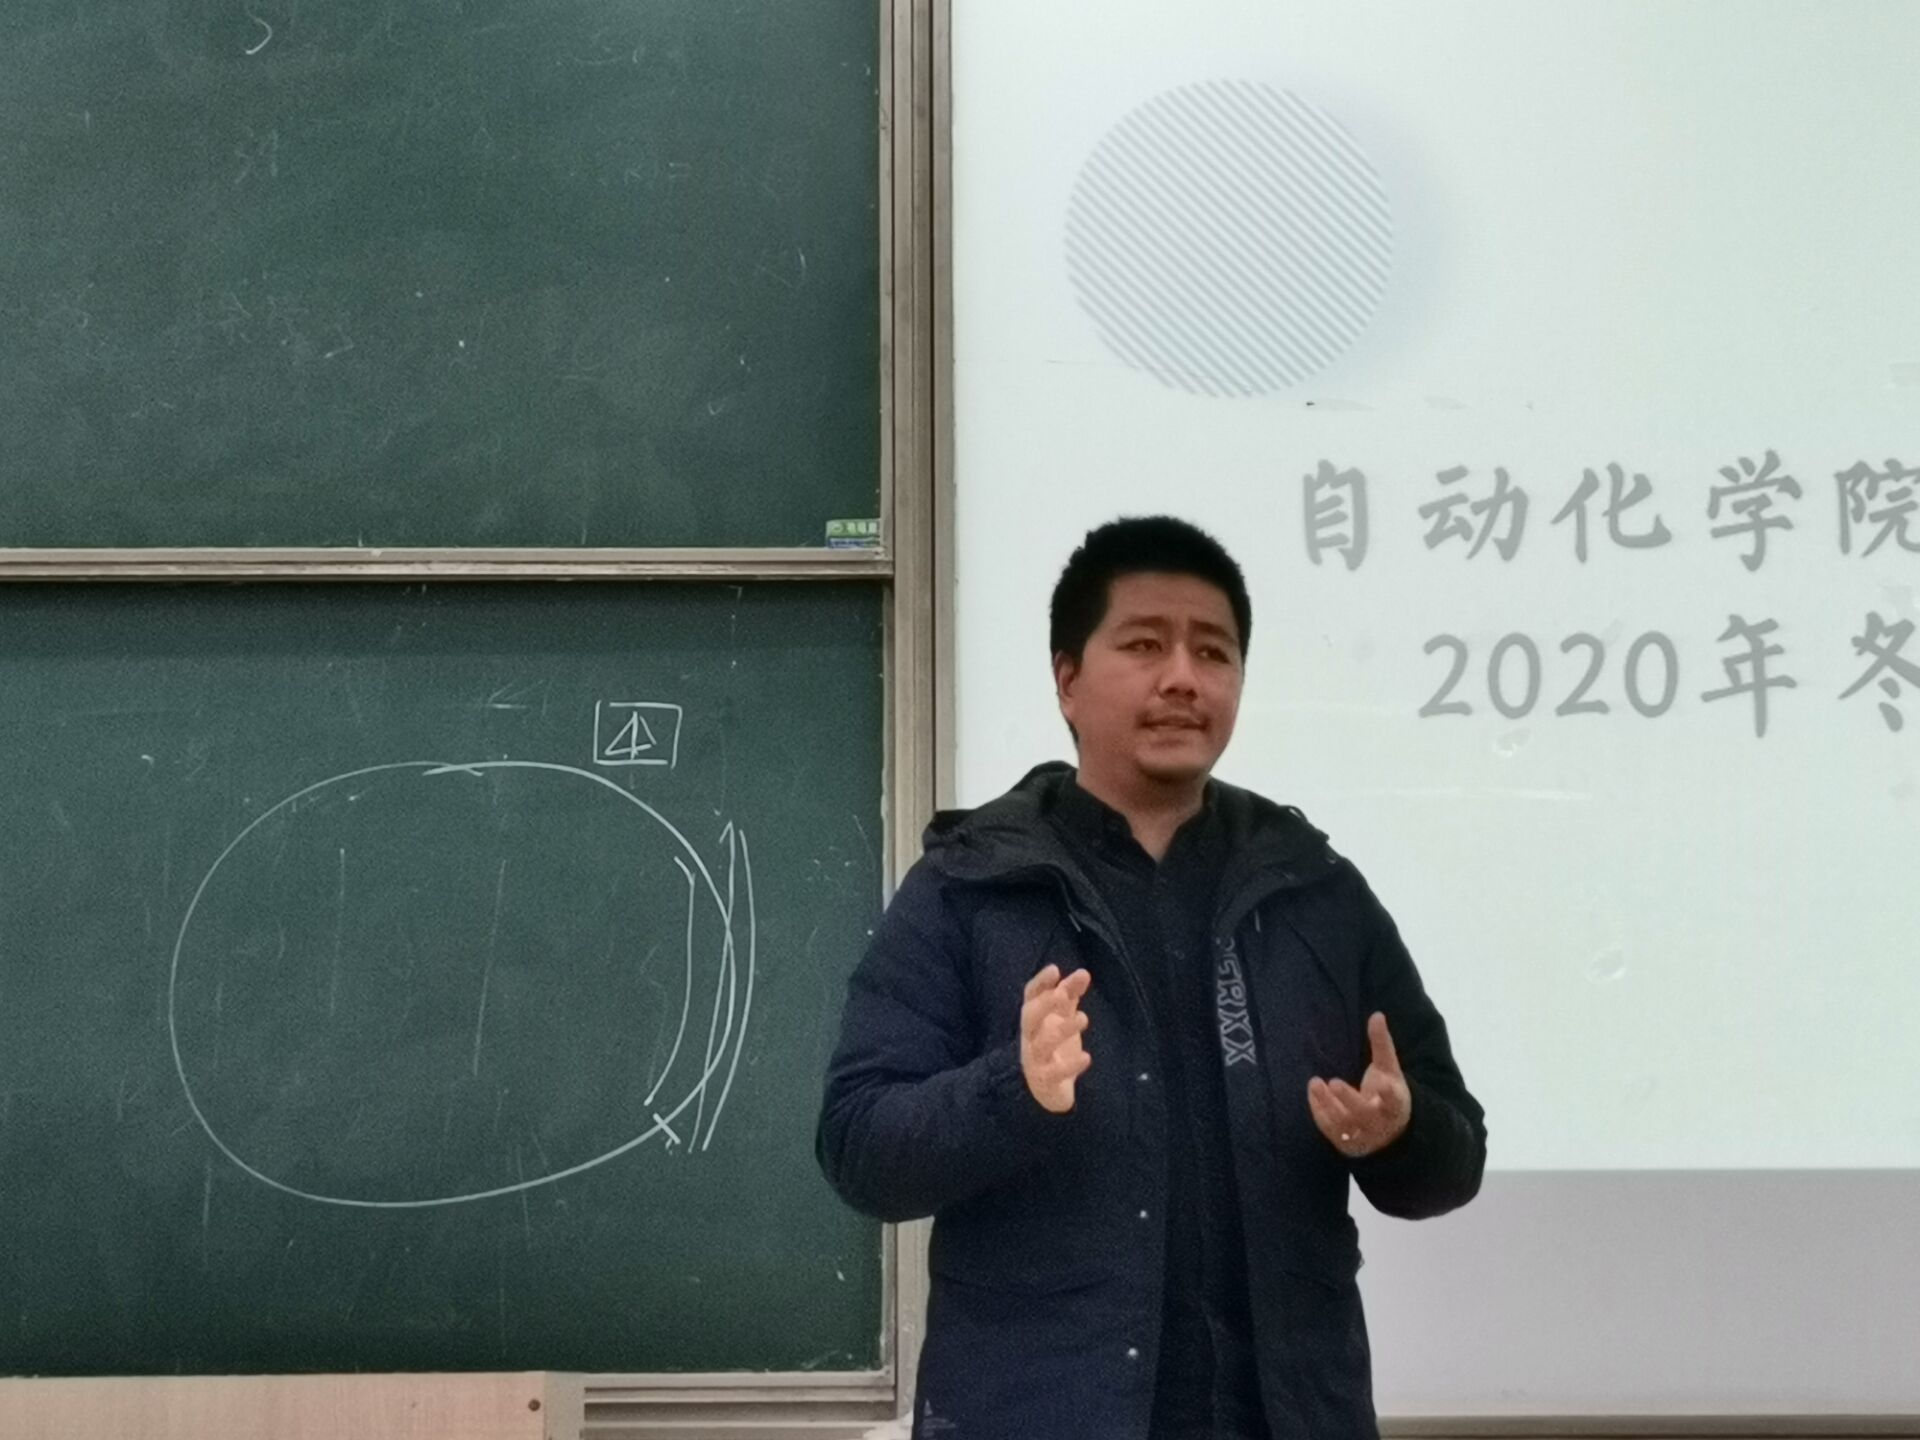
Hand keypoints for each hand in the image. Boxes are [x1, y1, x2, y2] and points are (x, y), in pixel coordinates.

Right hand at [1021, 964, 1091, 1113]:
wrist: (1047, 1090)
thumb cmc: (1053, 1046)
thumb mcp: (1062, 1018)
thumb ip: (1070, 995)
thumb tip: (1083, 972)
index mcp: (1034, 1018)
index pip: (1031, 997)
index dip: (1040, 983)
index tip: (1054, 969)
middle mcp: (1030, 1037)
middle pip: (1029, 1017)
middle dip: (1045, 1004)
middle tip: (1063, 995)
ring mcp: (1035, 1059)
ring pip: (1041, 1044)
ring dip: (1061, 1030)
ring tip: (1083, 1019)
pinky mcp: (1045, 1080)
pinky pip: (1053, 1073)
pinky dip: (1069, 1066)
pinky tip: (1086, 1058)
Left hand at [1308, 1012, 1411, 1158]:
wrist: (1389, 1133)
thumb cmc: (1388, 1093)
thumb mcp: (1390, 1070)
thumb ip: (1382, 1044)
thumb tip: (1377, 1014)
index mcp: (1395, 1104)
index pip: (1393, 1100)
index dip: (1388, 1094)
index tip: (1382, 1084)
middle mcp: (1379, 1123)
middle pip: (1364, 1114)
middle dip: (1349, 1099)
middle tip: (1335, 1082)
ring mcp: (1362, 1135)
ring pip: (1343, 1124)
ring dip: (1327, 1105)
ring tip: (1315, 1082)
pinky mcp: (1346, 1143)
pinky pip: (1330, 1129)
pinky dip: (1319, 1112)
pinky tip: (1313, 1091)